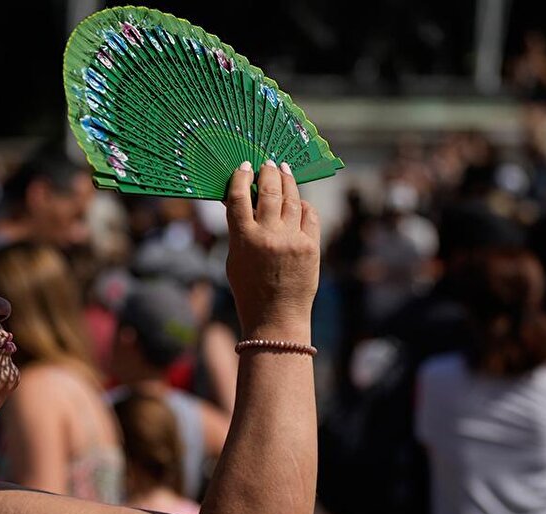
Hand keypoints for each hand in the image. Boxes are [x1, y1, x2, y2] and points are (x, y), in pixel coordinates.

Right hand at [222, 160, 319, 340]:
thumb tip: (243, 202)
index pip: (238, 197)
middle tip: (267, 163)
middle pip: (268, 190)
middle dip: (268, 172)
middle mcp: (268, 235)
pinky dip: (303, 204)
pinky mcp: (311, 245)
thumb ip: (238, 231)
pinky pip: (308, 214)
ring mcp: (292, 239)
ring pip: (291, 198)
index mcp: (243, 239)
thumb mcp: (234, 260)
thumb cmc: (249, 291)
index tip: (243, 167)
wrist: (276, 318)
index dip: (240, 177)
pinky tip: (298, 200)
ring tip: (284, 170)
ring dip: (287, 181)